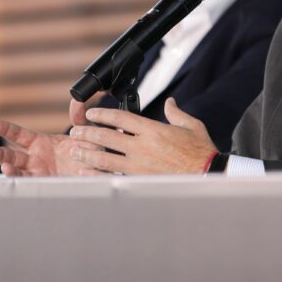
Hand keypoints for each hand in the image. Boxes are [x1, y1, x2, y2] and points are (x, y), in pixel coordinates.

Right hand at [0, 118, 103, 176]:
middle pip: (12, 156)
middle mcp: (35, 159)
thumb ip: (78, 118)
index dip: (6, 129)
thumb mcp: (83, 133)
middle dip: (1, 154)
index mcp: (40, 143)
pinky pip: (33, 185)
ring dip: (10, 170)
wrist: (96, 173)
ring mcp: (39, 173)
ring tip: (5, 167)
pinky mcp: (46, 186)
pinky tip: (22, 180)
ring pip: (18, 173)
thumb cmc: (86, 152)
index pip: (19, 135)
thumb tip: (78, 100)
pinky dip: (26, 183)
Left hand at [67, 98, 217, 174]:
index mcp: (153, 129)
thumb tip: (170, 102)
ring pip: (105, 157)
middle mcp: (142, 146)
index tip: (91, 114)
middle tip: (76, 132)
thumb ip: (176, 113)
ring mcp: (139, 164)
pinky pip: (112, 176)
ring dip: (87, 153)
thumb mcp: (192, 125)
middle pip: (107, 137)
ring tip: (74, 151)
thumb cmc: (202, 151)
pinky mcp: (140, 180)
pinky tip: (85, 173)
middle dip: (88, 133)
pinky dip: (96, 174)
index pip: (121, 118)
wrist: (207, 174)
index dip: (102, 114)